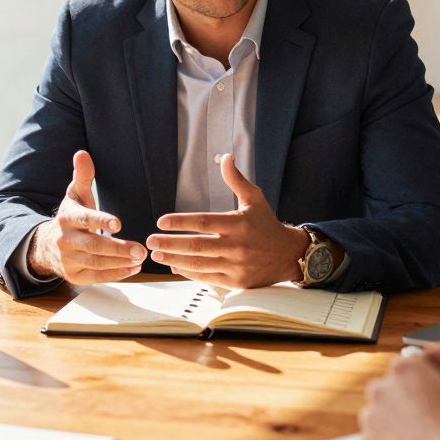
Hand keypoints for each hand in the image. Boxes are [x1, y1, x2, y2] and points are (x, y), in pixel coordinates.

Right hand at [27, 150, 146, 283]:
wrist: (46, 245)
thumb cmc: (70, 217)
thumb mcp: (75, 196)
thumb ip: (82, 176)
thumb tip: (82, 153)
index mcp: (67, 218)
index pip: (84, 219)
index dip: (101, 221)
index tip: (119, 223)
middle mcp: (65, 240)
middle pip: (93, 246)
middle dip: (118, 249)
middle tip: (140, 249)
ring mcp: (68, 259)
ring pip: (96, 263)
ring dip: (120, 262)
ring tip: (140, 258)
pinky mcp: (74, 276)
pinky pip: (97, 277)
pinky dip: (116, 274)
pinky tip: (133, 268)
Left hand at [145, 153, 310, 288]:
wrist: (289, 255)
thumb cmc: (267, 224)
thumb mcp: (255, 199)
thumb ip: (236, 180)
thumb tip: (226, 157)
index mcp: (239, 223)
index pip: (204, 222)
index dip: (181, 222)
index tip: (161, 221)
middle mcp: (238, 246)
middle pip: (197, 246)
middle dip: (170, 243)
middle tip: (150, 241)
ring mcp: (237, 266)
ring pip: (199, 264)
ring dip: (174, 259)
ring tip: (157, 254)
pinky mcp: (237, 282)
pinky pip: (207, 278)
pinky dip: (188, 273)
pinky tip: (174, 266)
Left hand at [360, 353, 439, 439]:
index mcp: (404, 369)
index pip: (417, 362)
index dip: (435, 376)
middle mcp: (381, 391)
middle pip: (399, 388)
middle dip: (415, 399)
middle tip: (439, 417)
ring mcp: (372, 421)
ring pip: (388, 416)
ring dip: (404, 423)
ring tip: (430, 436)